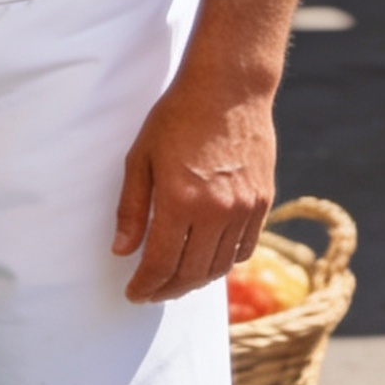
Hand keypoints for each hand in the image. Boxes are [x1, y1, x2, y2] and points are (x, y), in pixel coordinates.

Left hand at [112, 68, 275, 302]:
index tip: (133, 294)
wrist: (229, 90)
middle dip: (167, 289)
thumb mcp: (141, 157)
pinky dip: (223, 262)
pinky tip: (206, 259)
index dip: (145, 284)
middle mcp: (216, 211)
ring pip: (219, 266)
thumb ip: (132, 208)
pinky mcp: (263, 204)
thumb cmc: (176, 117)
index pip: (161, 262)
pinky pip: (243, 248)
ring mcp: (244, 210)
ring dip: (195, 280)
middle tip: (150, 292)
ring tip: (175, 280)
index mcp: (181, 200)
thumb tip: (122, 251)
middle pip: (191, 272)